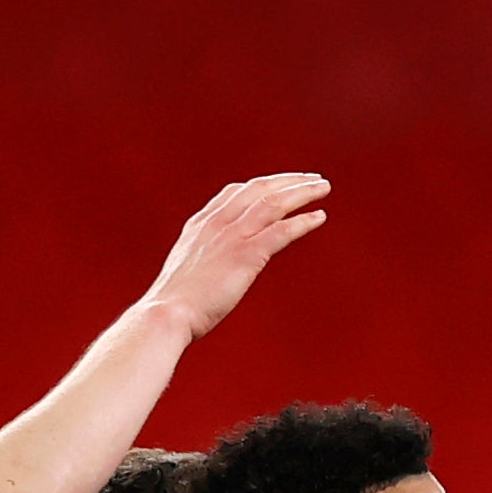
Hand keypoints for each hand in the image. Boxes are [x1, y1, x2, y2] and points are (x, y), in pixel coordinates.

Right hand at [141, 174, 330, 341]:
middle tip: (312, 179)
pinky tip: (319, 217)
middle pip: (259, 189)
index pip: (235, 192)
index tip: (280, 184)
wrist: (168, 313)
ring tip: (323, 188)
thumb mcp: (186, 272)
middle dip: (288, 180)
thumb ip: (202, 262)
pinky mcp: (247, 254)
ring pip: (274, 202)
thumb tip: (210, 272)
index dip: (261, 185)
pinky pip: (282, 230)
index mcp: (201, 224)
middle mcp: (218, 222)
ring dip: (302, 192)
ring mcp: (233, 236)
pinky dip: (303, 221)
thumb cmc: (174, 305)